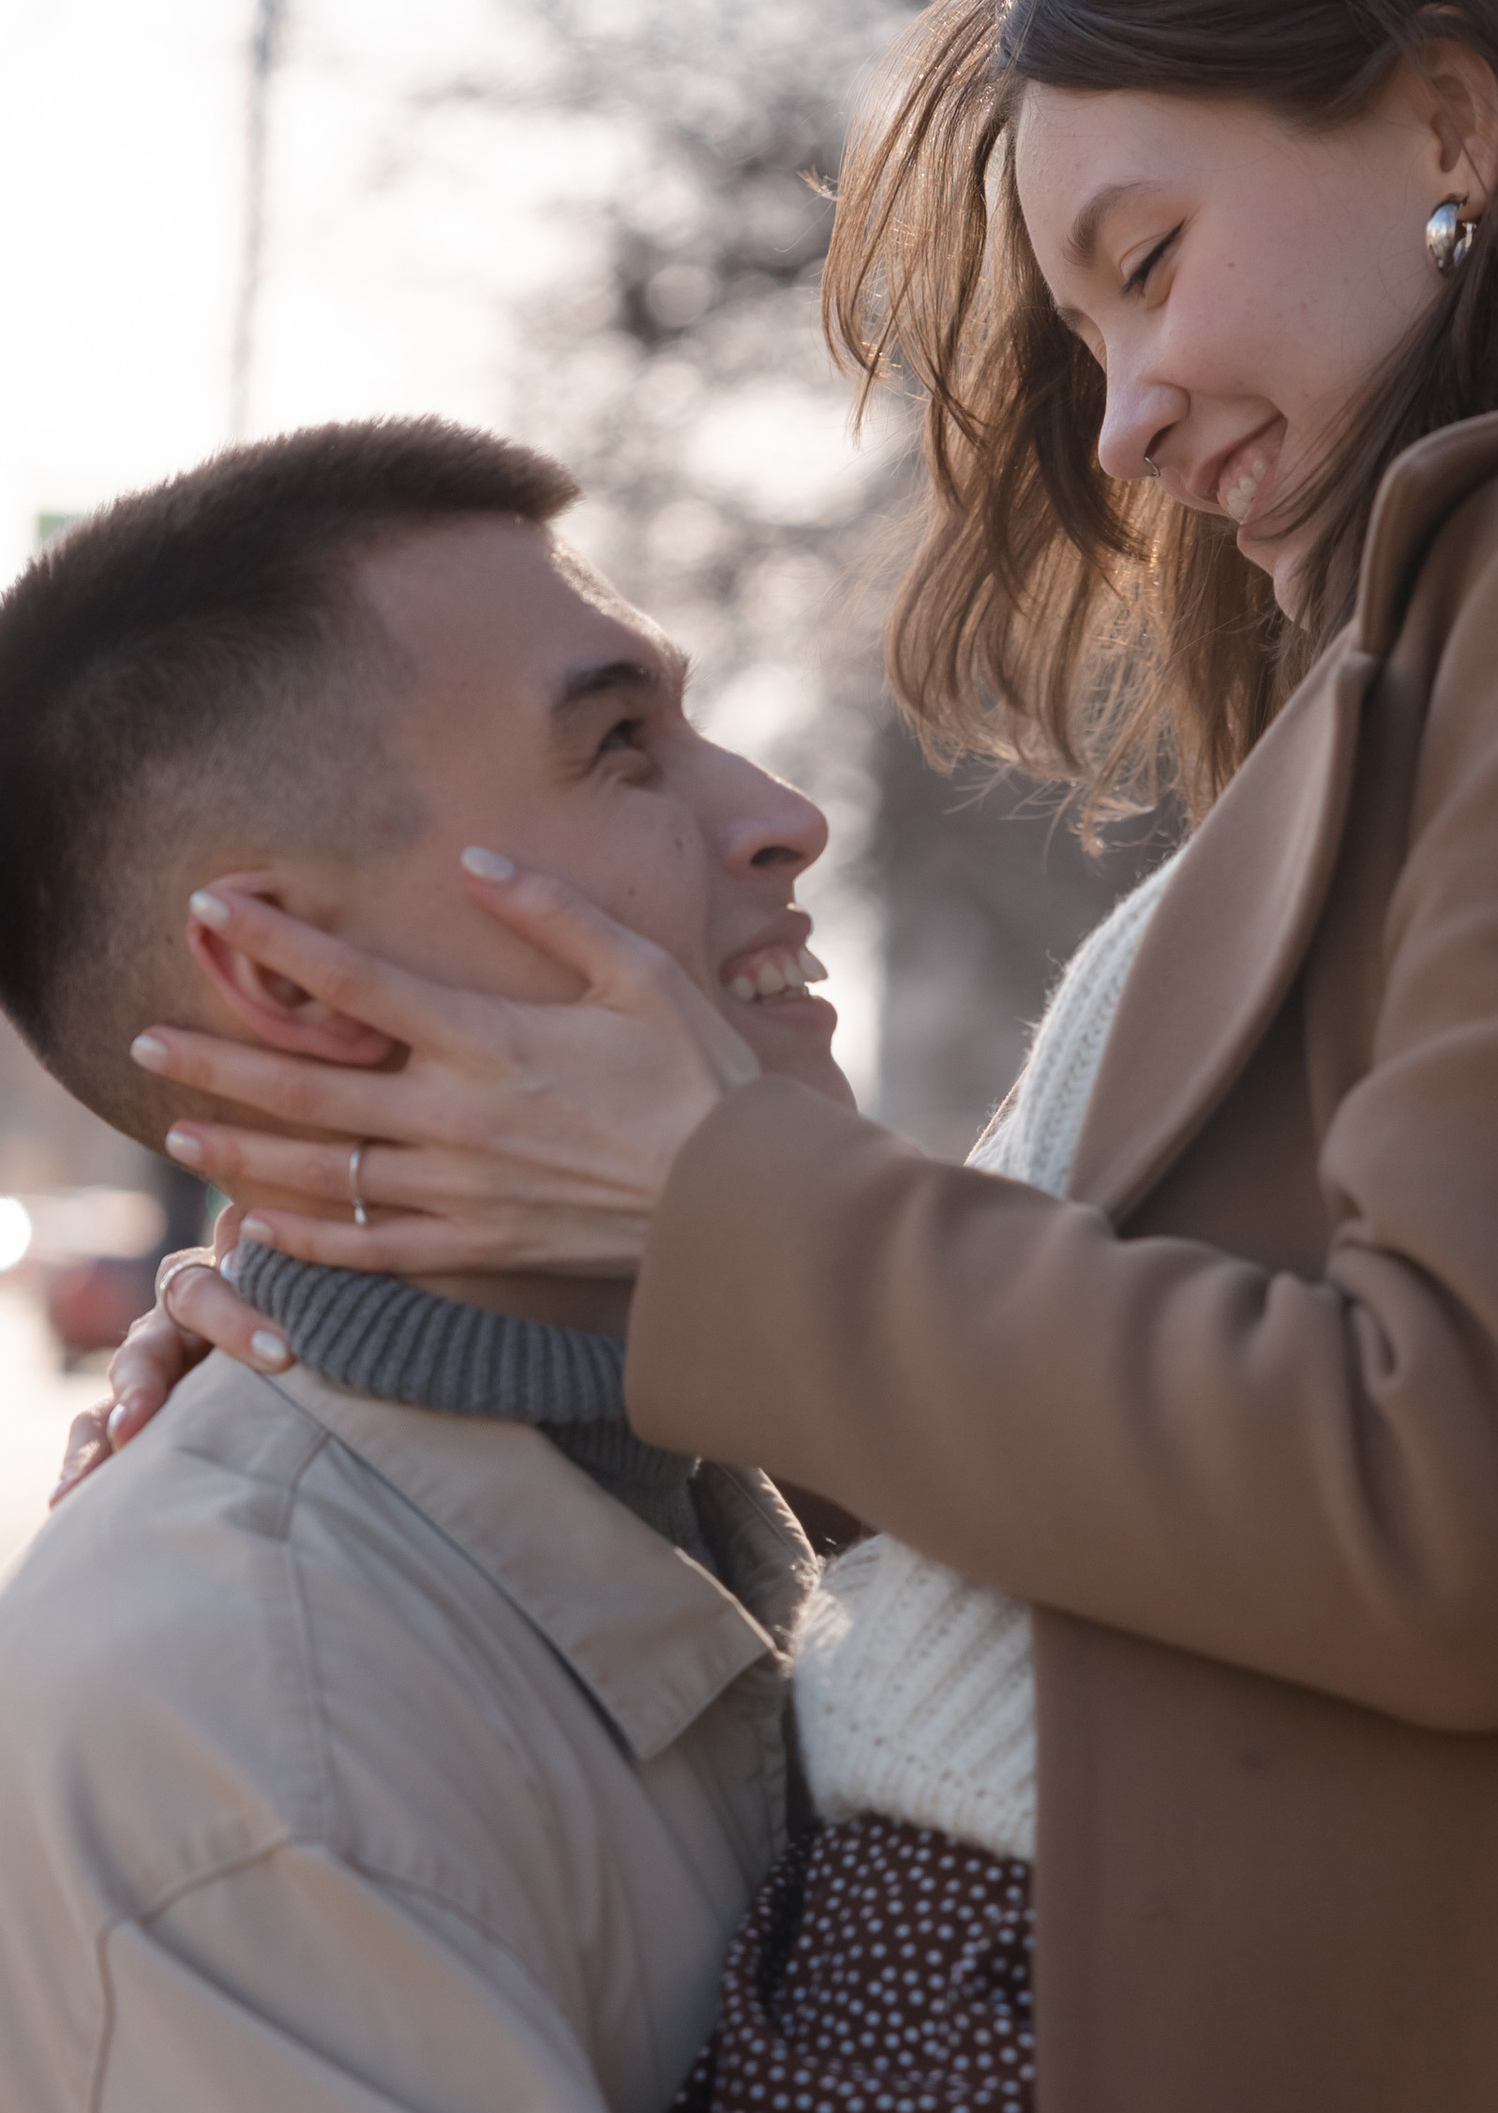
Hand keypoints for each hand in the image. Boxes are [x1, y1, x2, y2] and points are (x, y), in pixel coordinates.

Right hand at [50, 1213, 289, 1502]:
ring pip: (114, 1398)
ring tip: (83, 1481)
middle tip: (137, 1422)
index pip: (203, 1292)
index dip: (235, 1319)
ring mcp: (150, 1371)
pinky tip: (65, 1501)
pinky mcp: (141, 1413)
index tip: (281, 1354)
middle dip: (141, 1387)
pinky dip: (85, 1466)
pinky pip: (100, 1436)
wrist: (310, 1340)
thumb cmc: (310, 1305)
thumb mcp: (305, 1286)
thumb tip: (270, 1228)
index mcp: (209, 1282)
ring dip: (100, 1435)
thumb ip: (299, 1271)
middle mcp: (169, 1325)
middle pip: (143, 1348)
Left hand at [131, 857, 759, 1281]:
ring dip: (241, 1150)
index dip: (276, 940)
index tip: (213, 907)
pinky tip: (258, 1226)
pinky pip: (372, 1250)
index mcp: (491, 1040)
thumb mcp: (642, 973)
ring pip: (322, 1172)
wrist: (741, 1208)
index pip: (355, 983)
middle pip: (308, 1084)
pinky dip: (308, 1240)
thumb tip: (473, 862)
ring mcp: (462, 1191)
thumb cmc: (705, 1081)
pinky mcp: (480, 1249)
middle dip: (215, 1060)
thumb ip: (554, 912)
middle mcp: (458, 1118)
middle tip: (141, 1041)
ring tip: (176, 1131)